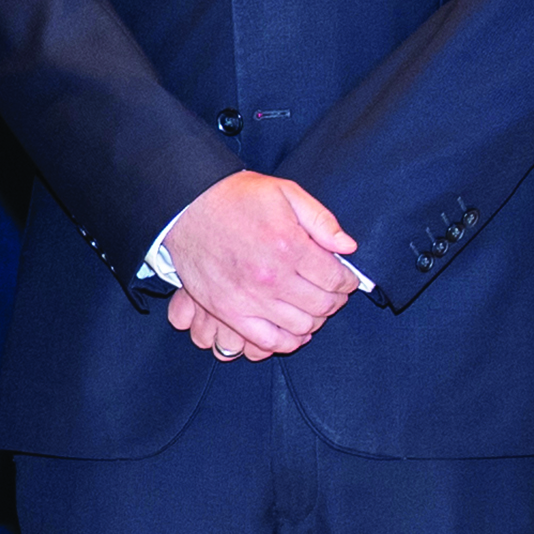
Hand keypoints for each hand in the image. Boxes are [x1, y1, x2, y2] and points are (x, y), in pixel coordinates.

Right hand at [162, 170, 357, 357]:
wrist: (186, 206)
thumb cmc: (236, 197)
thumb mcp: (284, 192)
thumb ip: (321, 219)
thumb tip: (348, 247)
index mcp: (289, 246)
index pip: (336, 278)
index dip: (347, 280)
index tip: (345, 278)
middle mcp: (272, 277)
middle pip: (323, 304)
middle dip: (335, 299)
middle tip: (332, 292)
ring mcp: (249, 298)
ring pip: (301, 326)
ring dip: (315, 319)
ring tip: (312, 306)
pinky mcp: (228, 311)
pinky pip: (269, 341)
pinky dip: (289, 340)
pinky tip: (294, 328)